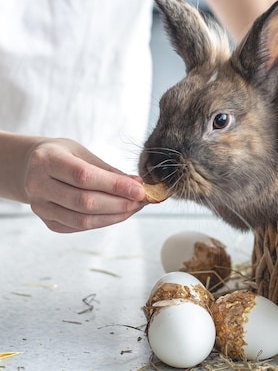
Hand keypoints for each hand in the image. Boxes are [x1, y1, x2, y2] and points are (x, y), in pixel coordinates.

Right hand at [23, 138, 146, 232]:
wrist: (31, 166)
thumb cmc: (63, 156)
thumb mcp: (83, 152)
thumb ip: (108, 170)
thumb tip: (137, 185)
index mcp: (47, 160)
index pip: (84, 177)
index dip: (115, 186)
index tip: (140, 189)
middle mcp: (38, 185)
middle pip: (85, 202)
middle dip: (120, 204)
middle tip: (143, 200)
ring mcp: (40, 206)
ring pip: (83, 220)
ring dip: (115, 216)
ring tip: (135, 207)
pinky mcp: (47, 221)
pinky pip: (79, 227)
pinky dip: (104, 221)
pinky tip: (119, 213)